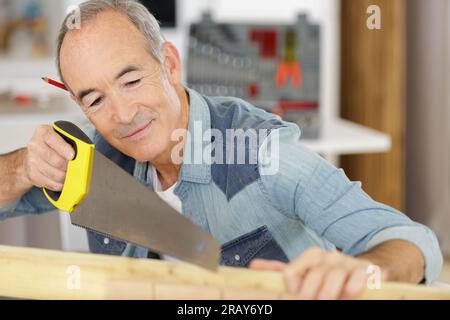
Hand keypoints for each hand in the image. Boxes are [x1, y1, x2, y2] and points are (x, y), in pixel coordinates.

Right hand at [23, 125, 73, 190]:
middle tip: (75, 168)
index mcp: (43, 132)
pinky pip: (48, 182)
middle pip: (54, 159)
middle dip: (67, 166)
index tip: (72, 156)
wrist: (36, 155)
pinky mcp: (31, 173)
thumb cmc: (54, 145)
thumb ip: (72, 142)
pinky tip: (63, 181)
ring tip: (70, 175)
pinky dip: (58, 184)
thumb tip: (84, 153)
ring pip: (52, 173)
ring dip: (64, 176)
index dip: (63, 148)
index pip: (52, 138)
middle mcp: (34, 144)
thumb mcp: (62, 137)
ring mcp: (31, 159)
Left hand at [250, 247, 387, 299]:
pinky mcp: (367, 271)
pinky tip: (348, 295)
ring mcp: (348, 263)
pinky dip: (353, 286)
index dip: (290, 286)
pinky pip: (360, 276)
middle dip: (309, 292)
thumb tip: (254, 266)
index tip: (293, 296)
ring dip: (329, 292)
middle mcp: (329, 257)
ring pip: (335, 275)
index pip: (291, 270)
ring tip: (325, 302)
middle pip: (313, 274)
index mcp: (311, 257)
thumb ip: (282, 270)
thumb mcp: (306, 271)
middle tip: (306, 302)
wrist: (366, 270)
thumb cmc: (330, 275)